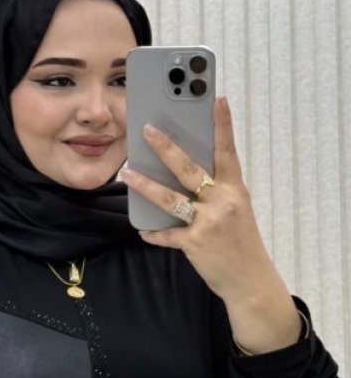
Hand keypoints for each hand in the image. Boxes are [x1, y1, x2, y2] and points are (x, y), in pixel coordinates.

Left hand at [120, 96, 300, 352]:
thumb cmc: (240, 240)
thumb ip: (217, 189)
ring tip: (126, 173)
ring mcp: (208, 222)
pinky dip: (154, 233)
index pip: (227, 150)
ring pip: (171, 199)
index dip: (222, 125)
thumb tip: (188, 171)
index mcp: (235, 189)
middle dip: (167, 148)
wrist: (250, 279)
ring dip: (146, 186)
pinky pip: (167, 235)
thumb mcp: (236, 209)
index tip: (216, 98)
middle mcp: (223, 201)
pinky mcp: (195, 243)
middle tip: (147, 129)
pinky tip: (143, 230)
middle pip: (190, 168)